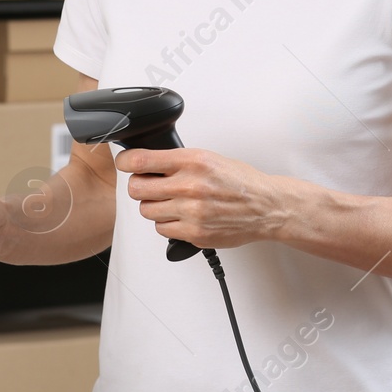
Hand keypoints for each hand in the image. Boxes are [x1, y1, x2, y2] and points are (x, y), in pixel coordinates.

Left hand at [114, 147, 292, 248]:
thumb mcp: (210, 158)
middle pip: (137, 189)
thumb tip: (149, 162)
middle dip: (140, 186)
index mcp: (193, 161)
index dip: (126, 162)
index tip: (125, 163)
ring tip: (170, 202)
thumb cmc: (241, 182)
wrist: (266, 207)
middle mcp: (189, 186)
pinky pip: (162, 229)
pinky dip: (167, 223)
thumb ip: (178, 161)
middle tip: (148, 185)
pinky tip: (181, 216)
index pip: (141, 160)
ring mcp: (191, 212)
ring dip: (154, 206)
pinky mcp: (194, 233)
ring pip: (147, 211)